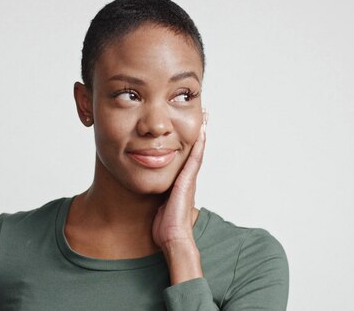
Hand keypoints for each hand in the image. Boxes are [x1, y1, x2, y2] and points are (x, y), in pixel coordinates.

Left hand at [152, 110, 206, 283]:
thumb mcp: (159, 205)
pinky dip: (199, 145)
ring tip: (205, 117)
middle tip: (204, 115)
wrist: (173, 237)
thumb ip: (157, 195)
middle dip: (199, 133)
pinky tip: (202, 131)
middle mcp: (187, 179)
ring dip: (202, 134)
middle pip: (195, 150)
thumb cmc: (164, 226)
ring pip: (197, 151)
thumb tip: (148, 191)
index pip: (187, 157)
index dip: (191, 142)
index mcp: (180, 183)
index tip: (194, 127)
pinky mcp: (187, 181)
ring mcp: (189, 179)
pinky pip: (195, 159)